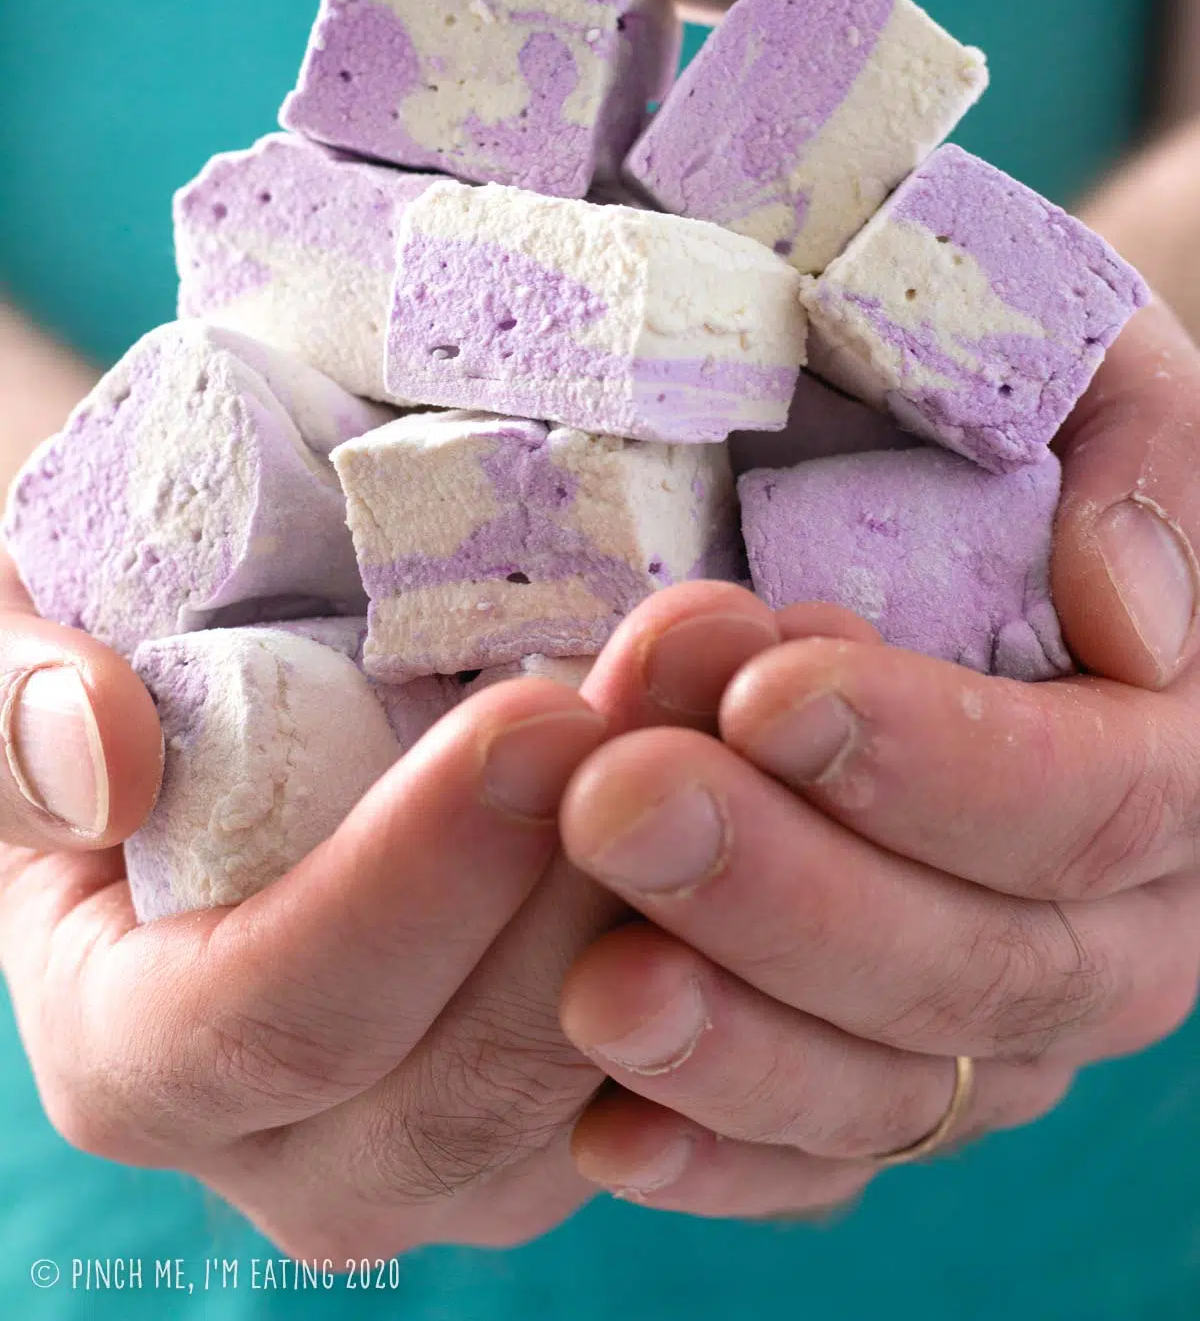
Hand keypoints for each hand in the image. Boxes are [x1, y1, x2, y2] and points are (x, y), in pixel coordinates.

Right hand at [0, 563, 794, 1255]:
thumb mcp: (3, 657)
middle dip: (601, 869)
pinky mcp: (589, 1094)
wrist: (213, 699)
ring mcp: (467, 1137)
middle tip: (696, 664)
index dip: (413, 884)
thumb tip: (101, 756)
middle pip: (477, 1076)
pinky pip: (705, 1055)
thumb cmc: (104, 668)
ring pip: (618, 1080)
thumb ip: (8, 712)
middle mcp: (307, 1143)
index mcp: (142, 1052)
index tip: (538, 719)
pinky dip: (771, 910)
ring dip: (714, 878)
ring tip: (769, 680)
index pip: (277, 1022)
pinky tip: (810, 746)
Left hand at [553, 300, 1199, 1217]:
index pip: (1104, 795)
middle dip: (795, 895)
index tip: (766, 688)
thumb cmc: (1018, 416)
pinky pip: (827, 1155)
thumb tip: (1132, 618)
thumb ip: (1143, 460)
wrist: (959, 493)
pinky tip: (601, 1132)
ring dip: (742, 1046)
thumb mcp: (1095, 370)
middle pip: (991, 962)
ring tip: (594, 987)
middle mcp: (1115, 917)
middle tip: (621, 806)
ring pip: (903, 1082)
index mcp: (1178, 755)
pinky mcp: (891, 1066)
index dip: (941, 760)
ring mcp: (1003, 1016)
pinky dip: (719, 1156)